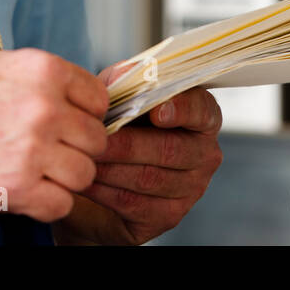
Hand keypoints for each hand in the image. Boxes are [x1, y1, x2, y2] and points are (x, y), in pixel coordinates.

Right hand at [0, 48, 108, 222]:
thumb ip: (41, 81)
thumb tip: (73, 99)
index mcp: (43, 70)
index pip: (98, 98)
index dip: (84, 115)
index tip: (68, 123)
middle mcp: (44, 106)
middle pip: (96, 139)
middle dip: (75, 148)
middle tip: (47, 152)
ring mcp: (33, 148)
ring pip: (84, 174)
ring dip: (63, 178)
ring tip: (32, 172)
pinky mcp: (16, 186)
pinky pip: (60, 204)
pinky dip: (45, 204)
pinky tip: (21, 191)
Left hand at [56, 65, 222, 244]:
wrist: (105, 178)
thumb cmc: (120, 128)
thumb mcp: (120, 96)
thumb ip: (126, 80)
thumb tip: (127, 73)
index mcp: (202, 118)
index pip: (202, 111)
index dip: (181, 110)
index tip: (156, 111)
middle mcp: (204, 154)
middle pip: (171, 149)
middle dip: (129, 144)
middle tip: (97, 139)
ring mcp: (191, 188)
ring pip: (149, 178)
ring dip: (112, 168)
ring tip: (84, 158)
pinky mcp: (168, 216)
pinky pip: (135, 203)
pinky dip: (105, 191)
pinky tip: (85, 181)